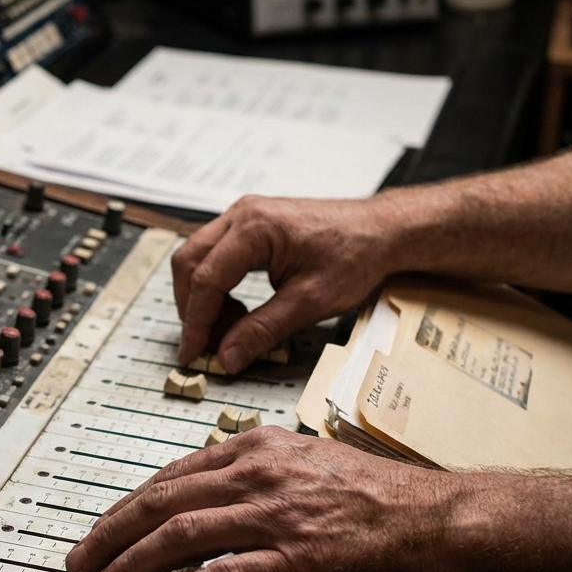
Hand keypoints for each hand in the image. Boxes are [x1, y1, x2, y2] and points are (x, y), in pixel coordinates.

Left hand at [64, 426, 453, 571]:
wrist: (436, 520)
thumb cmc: (380, 496)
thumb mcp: (307, 462)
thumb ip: (257, 472)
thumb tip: (210, 494)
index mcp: (257, 448)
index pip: (170, 474)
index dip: (125, 506)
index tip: (102, 528)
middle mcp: (257, 476)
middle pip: (159, 502)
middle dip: (107, 534)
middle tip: (79, 561)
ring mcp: (273, 517)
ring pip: (177, 536)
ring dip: (128, 565)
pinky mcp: (292, 560)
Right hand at [173, 195, 396, 371]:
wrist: (382, 231)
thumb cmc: (355, 255)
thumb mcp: (310, 302)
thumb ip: (263, 330)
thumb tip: (227, 357)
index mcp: (255, 228)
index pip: (206, 280)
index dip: (195, 323)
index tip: (192, 353)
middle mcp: (243, 214)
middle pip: (189, 262)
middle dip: (191, 308)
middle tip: (204, 344)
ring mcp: (245, 215)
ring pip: (198, 257)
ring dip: (204, 297)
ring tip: (228, 330)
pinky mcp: (252, 224)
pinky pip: (217, 254)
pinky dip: (218, 285)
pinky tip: (239, 311)